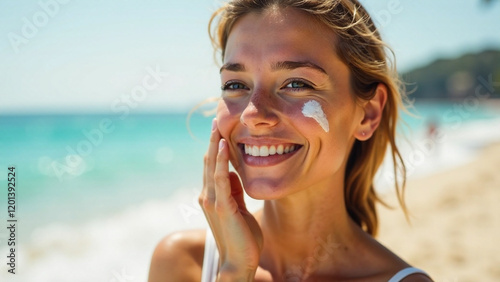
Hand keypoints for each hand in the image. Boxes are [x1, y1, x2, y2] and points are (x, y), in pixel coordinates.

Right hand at [199, 119, 262, 280]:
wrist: (239, 261)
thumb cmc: (242, 237)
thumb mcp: (239, 208)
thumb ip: (234, 191)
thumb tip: (233, 174)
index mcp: (211, 196)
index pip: (211, 167)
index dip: (214, 148)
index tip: (219, 131)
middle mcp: (207, 196)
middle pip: (208, 162)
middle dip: (212, 141)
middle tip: (215, 120)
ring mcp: (212, 200)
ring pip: (211, 166)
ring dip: (214, 144)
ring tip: (217, 126)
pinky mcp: (221, 206)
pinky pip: (220, 178)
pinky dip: (221, 160)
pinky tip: (223, 146)